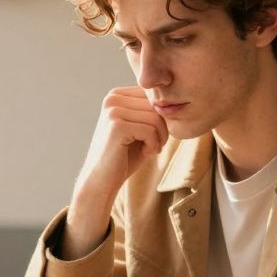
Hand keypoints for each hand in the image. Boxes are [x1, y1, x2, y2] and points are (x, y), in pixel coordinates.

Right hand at [74, 87, 168, 204]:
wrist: (101, 180)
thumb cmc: (124, 156)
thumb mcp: (139, 127)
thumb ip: (151, 111)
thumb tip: (174, 100)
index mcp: (117, 95)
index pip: (154, 96)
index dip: (161, 117)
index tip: (154, 136)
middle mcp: (112, 99)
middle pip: (156, 106)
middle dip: (163, 128)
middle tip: (154, 145)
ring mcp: (113, 112)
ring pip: (155, 118)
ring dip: (160, 138)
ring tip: (150, 149)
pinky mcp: (116, 127)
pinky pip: (150, 131)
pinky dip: (154, 145)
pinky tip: (145, 152)